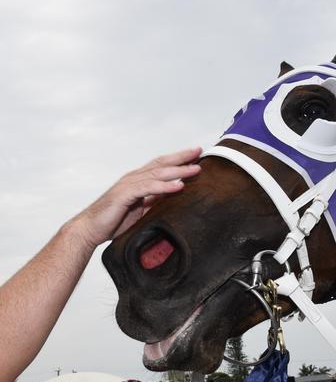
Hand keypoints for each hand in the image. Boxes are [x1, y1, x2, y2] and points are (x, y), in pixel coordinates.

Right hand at [72, 147, 201, 247]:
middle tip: (199, 151)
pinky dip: (164, 186)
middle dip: (182, 157)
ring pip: (157, 174)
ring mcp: (128, 185)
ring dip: (178, 171)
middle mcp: (134, 178)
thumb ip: (155, 200)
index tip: (196, 155)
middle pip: (161, 163)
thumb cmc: (113, 220)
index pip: (161, 165)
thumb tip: (173, 195)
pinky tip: (178, 186)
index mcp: (138, 180)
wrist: (90, 229)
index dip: (178, 159)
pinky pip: (148, 188)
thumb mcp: (141, 209)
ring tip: (195, 169)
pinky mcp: (124, 195)